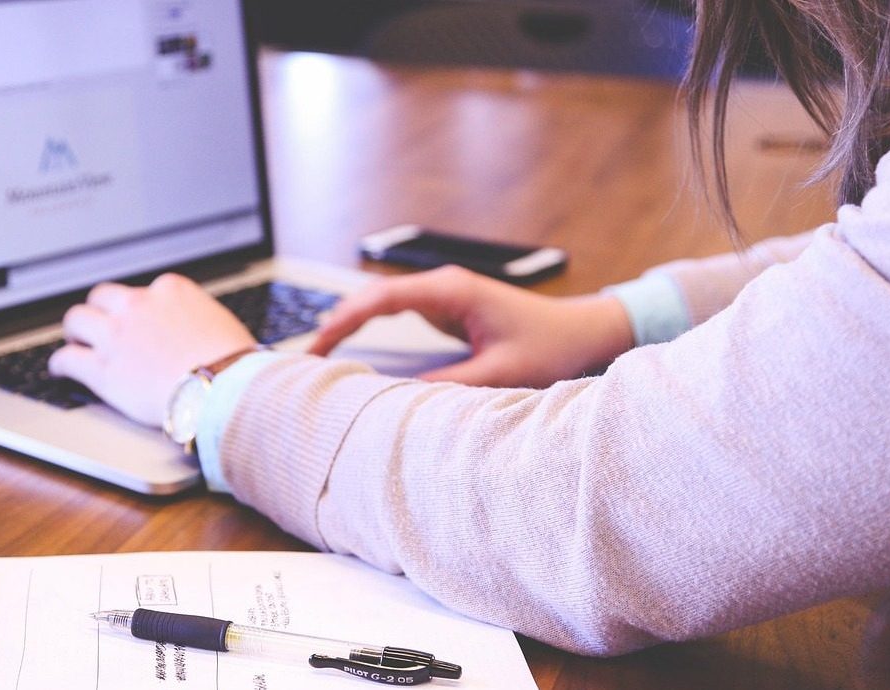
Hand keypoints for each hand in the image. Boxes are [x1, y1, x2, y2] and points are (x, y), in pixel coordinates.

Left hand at [48, 273, 255, 426]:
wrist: (223, 389)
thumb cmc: (234, 363)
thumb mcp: (220, 323)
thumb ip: (198, 319)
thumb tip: (200, 331)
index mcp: (171, 290)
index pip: (143, 291)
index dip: (136, 308)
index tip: (136, 319)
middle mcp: (139, 305)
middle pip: (102, 296)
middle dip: (99, 310)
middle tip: (98, 325)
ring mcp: (117, 336)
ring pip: (77, 320)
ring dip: (75, 331)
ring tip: (75, 341)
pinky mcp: (103, 369)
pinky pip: (67, 359)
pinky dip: (60, 364)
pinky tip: (61, 370)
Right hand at [309, 265, 633, 387]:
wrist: (583, 332)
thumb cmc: (551, 347)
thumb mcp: (499, 373)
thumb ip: (449, 385)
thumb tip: (397, 400)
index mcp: (452, 291)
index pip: (381, 299)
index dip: (344, 321)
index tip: (317, 346)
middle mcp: (443, 286)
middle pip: (372, 298)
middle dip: (336, 323)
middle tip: (305, 358)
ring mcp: (444, 296)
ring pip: (381, 304)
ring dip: (350, 325)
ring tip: (318, 356)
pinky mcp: (447, 309)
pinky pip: (397, 315)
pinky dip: (370, 330)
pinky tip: (351, 349)